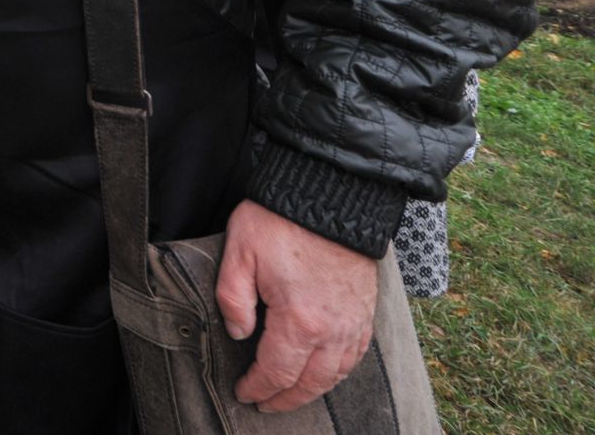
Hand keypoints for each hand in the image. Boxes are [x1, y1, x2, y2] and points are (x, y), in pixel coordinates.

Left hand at [216, 199, 378, 412]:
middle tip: (264, 405)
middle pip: (310, 383)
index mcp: (299, 321)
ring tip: (291, 396)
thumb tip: (238, 333)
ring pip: (336, 374)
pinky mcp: (366, 310)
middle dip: (285, 399)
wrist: (329, 193)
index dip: (257, 387)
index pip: (276, 372)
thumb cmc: (281, 220)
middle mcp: (333, 330)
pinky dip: (339, 372)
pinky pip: (356, 355)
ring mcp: (354, 322)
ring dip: (313, 390)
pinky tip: (326, 372)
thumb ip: (232, 299)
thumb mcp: (239, 254)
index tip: (242, 393)